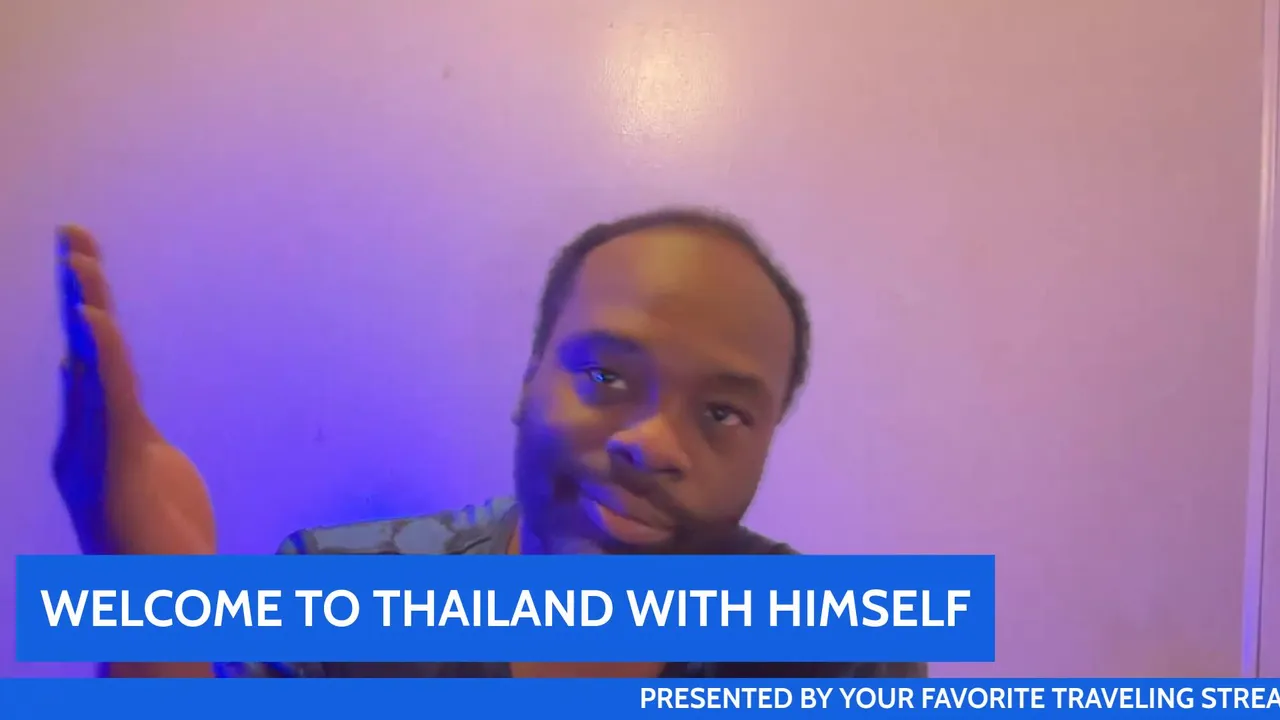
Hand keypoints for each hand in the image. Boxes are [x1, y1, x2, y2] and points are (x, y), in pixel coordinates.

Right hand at [52, 225, 215, 554]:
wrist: (160, 603)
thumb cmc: (161, 547)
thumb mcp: (149, 477)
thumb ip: (129, 436)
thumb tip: (97, 390)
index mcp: (97, 440)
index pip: (94, 365)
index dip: (88, 317)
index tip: (84, 275)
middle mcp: (87, 437)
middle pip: (85, 349)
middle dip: (81, 292)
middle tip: (74, 237)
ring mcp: (100, 446)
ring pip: (94, 361)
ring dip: (86, 303)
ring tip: (78, 254)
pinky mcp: (120, 457)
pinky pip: (111, 393)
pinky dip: (103, 352)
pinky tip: (94, 315)